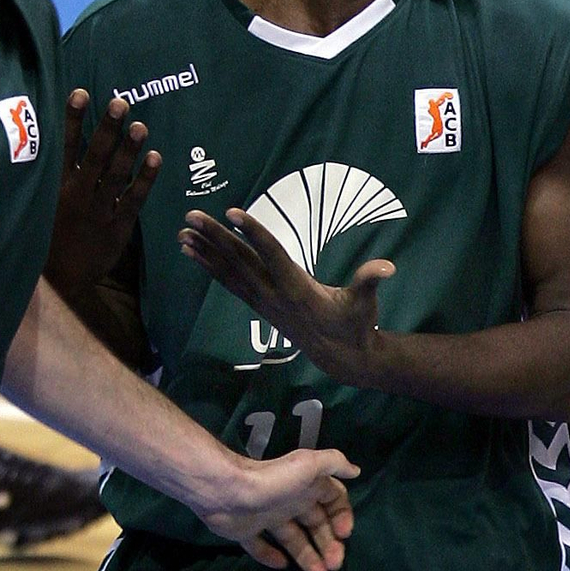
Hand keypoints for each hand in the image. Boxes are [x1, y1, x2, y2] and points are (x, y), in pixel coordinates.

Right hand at [45, 90, 159, 302]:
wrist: (61, 282)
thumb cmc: (50, 236)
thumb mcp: (42, 205)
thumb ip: (53, 176)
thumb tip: (62, 141)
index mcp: (57, 187)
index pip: (66, 147)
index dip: (74, 120)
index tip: (81, 93)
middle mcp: (78, 194)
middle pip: (95, 156)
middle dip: (108, 129)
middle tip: (120, 103)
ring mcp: (99, 211)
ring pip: (116, 175)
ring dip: (129, 150)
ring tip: (141, 126)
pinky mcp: (118, 227)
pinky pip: (133, 200)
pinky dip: (144, 179)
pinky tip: (155, 158)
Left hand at [180, 209, 396, 386]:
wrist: (341, 358)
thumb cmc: (356, 324)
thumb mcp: (365, 304)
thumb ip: (370, 281)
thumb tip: (387, 267)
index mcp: (298, 287)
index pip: (272, 254)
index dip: (253, 233)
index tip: (232, 212)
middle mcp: (274, 294)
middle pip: (241, 261)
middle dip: (215, 238)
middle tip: (191, 215)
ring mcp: (264, 301)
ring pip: (230, 272)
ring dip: (205, 252)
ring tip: (182, 232)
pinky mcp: (259, 305)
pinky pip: (229, 283)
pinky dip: (210, 267)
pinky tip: (192, 252)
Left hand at [195, 447, 357, 570]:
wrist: (227, 491)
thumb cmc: (273, 481)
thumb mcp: (308, 465)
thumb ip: (332, 463)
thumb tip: (356, 469)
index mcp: (305, 485)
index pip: (332, 500)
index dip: (342, 516)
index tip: (344, 534)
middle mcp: (289, 500)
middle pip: (316, 524)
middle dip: (329, 543)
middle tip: (334, 564)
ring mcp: (267, 515)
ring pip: (293, 539)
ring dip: (308, 556)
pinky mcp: (247, 530)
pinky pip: (261, 546)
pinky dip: (271, 556)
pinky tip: (282, 565)